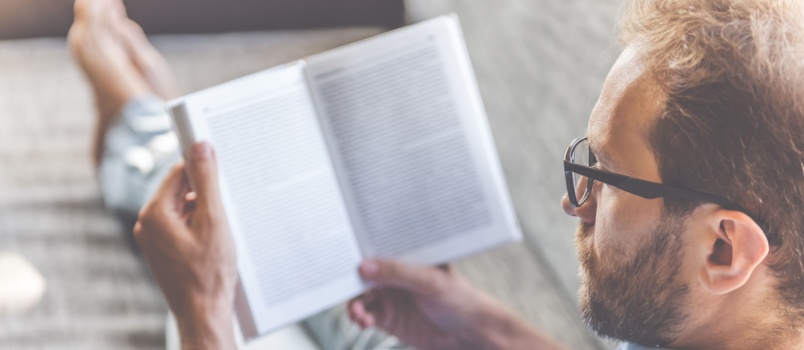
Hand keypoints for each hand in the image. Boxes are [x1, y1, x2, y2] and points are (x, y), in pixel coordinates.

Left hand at [134, 142, 236, 349]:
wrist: (204, 312)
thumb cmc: (209, 272)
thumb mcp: (213, 219)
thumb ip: (207, 180)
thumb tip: (201, 146)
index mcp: (154, 214)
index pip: (177, 172)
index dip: (201, 167)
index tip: (221, 163)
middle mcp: (147, 224)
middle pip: (179, 189)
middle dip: (204, 193)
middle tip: (225, 206)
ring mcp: (153, 239)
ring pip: (182, 208)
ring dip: (203, 211)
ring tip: (220, 230)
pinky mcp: (163, 250)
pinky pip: (181, 225)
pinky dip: (199, 226)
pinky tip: (214, 240)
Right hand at [349, 259, 563, 349]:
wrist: (468, 334)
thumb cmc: (459, 299)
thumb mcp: (430, 281)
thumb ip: (398, 273)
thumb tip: (366, 267)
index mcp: (406, 255)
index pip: (379, 246)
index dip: (361, 247)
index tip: (344, 250)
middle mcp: (395, 273)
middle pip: (364, 271)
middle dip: (350, 277)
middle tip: (340, 282)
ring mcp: (389, 294)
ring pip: (360, 294)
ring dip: (354, 302)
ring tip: (358, 312)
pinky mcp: (386, 316)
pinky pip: (364, 314)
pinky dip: (359, 316)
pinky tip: (363, 320)